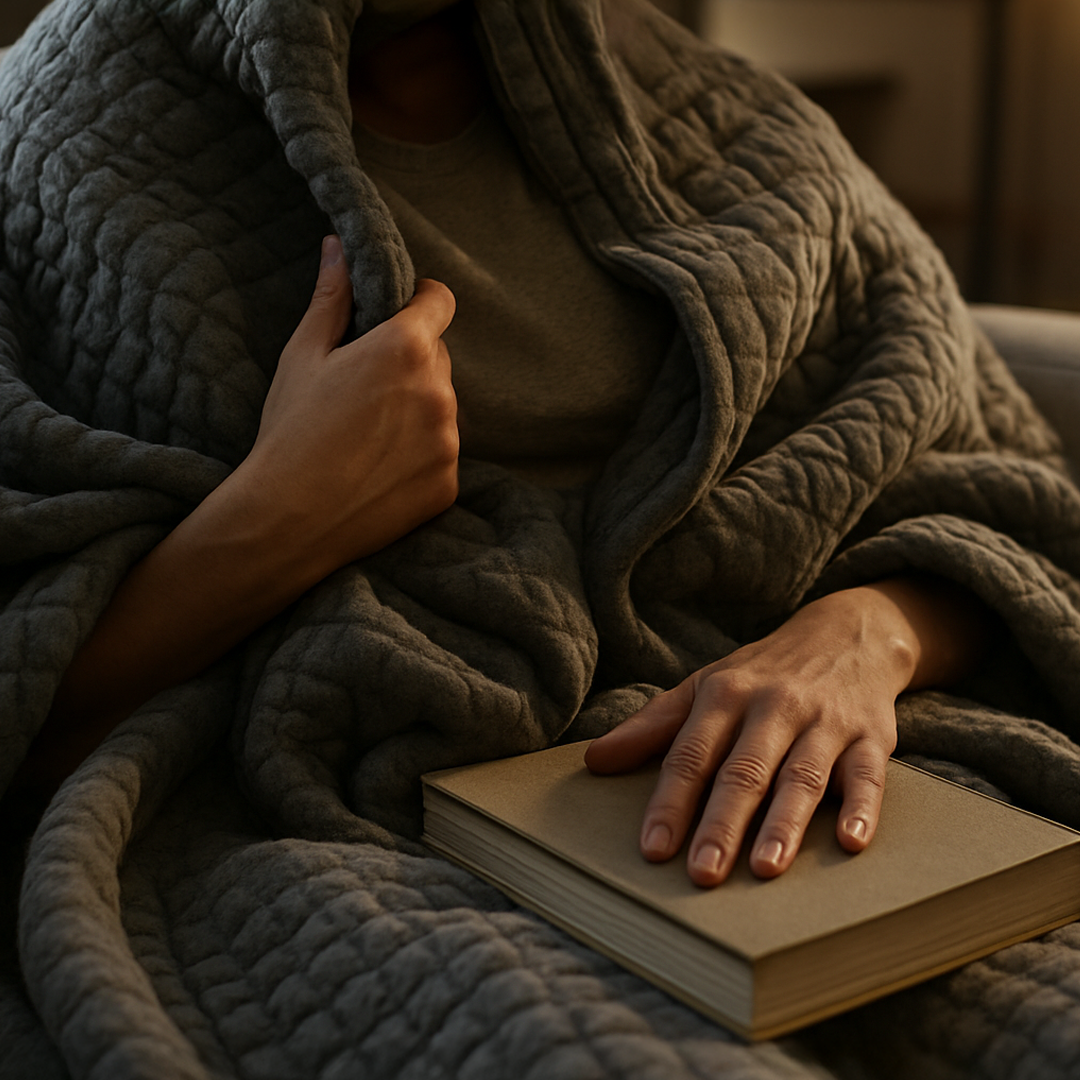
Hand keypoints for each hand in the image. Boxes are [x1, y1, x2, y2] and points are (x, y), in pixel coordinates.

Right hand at [239, 234, 459, 576]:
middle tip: (363, 390)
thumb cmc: (289, 432)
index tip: (399, 314)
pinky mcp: (448, 483)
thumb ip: (332, 299)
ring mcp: (449, 441)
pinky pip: (441, 455)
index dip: (420, 302)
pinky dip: (419, 456)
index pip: (440, 301)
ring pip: (441, 408)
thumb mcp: (302, 356)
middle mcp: (439, 391)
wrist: (288, 520)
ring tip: (365, 437)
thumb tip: (339, 247)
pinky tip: (377, 470)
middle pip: (437, 358)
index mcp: (405, 348)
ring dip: (416, 411)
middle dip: (410, 363)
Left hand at [585, 584, 929, 886]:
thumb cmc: (762, 674)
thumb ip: (653, 725)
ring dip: (785, 823)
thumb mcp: (704, 687)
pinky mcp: (870, 737)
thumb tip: (594, 760)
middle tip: (703, 873)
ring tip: (765, 869)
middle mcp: (773, 706)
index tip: (653, 849)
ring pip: (801, 776)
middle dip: (722, 823)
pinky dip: (862, 808)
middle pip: (744, 770)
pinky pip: (868, 775)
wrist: (847, 635)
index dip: (671, 802)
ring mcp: (824, 722)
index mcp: (725, 695)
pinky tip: (851, 842)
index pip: (691, 755)